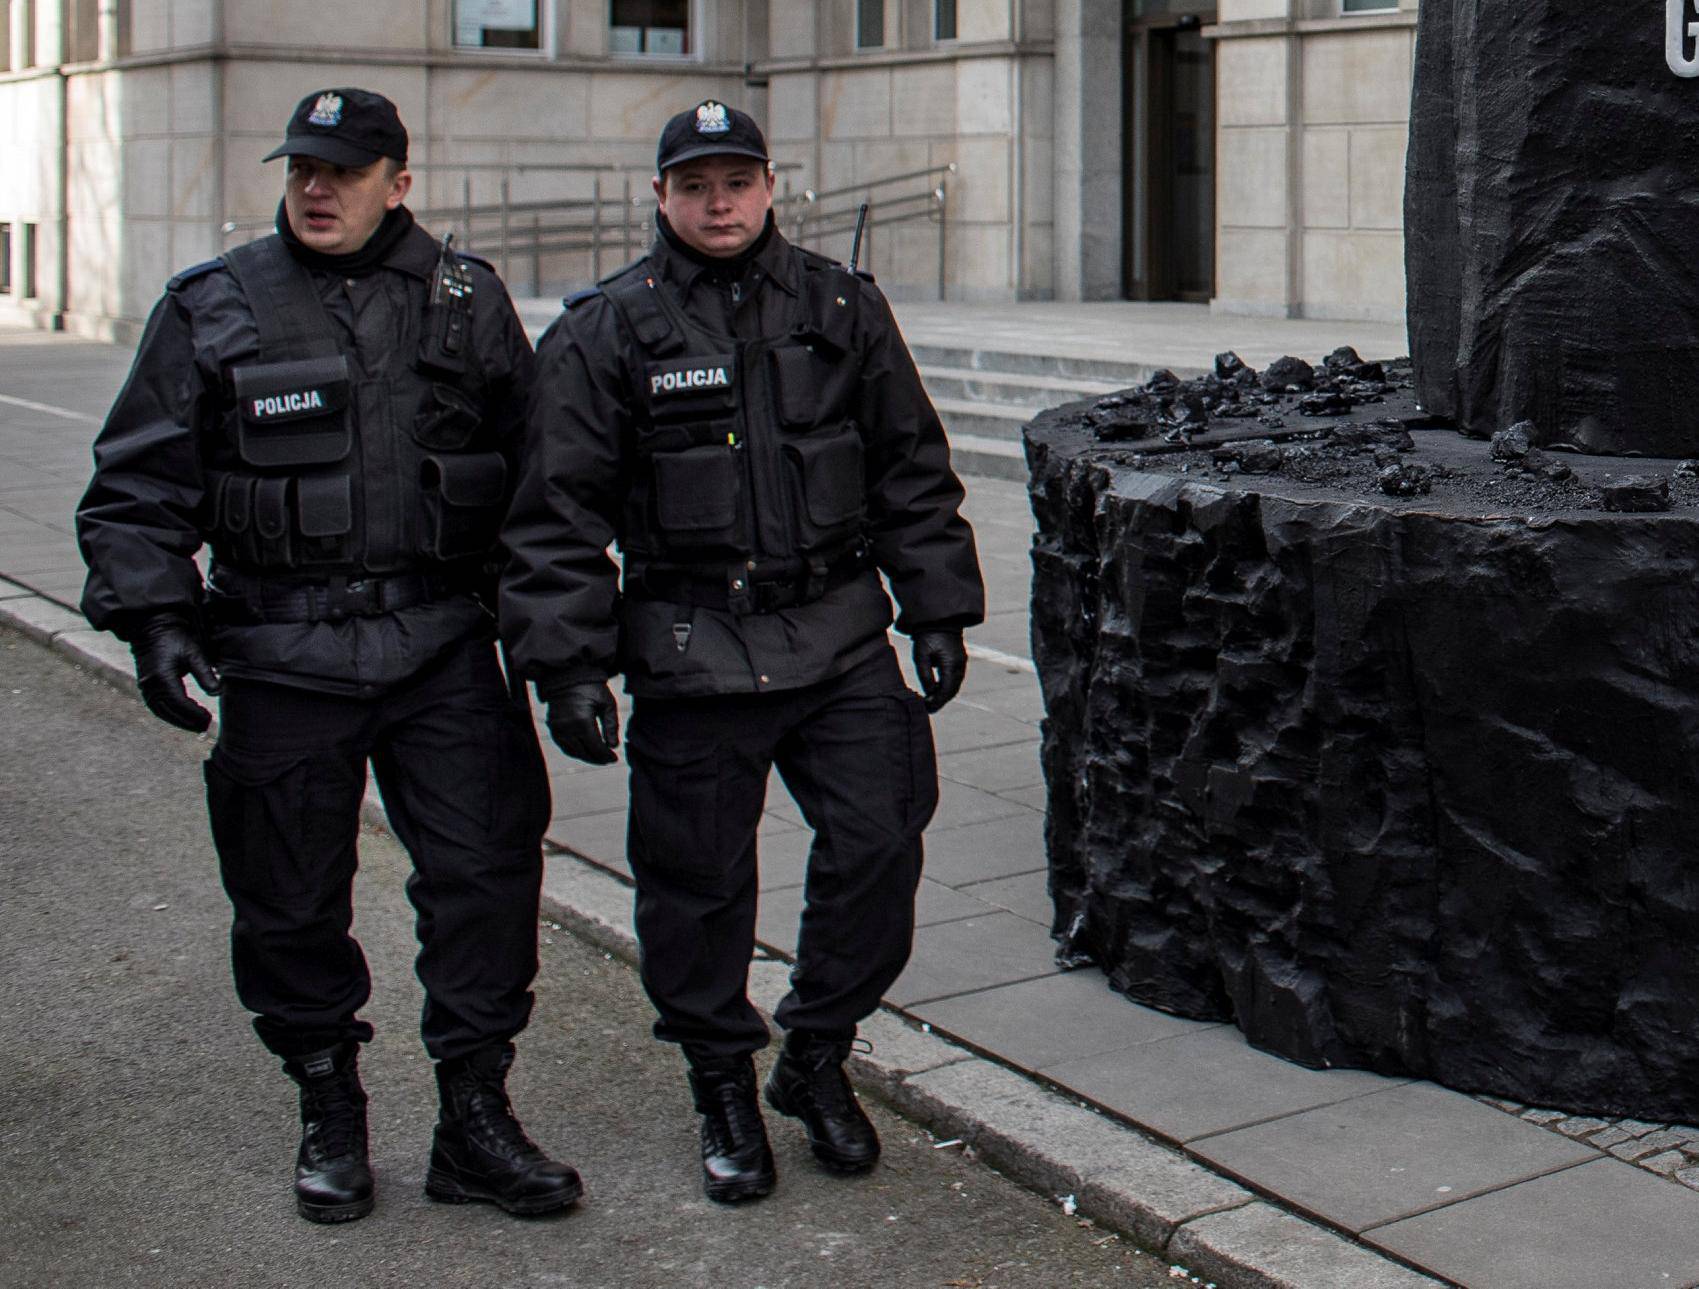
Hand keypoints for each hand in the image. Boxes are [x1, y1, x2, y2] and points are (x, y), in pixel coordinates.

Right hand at [130, 614, 220, 732]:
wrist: (153, 629)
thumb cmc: (176, 639)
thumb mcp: (194, 653)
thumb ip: (205, 674)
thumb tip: (217, 692)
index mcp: (162, 677)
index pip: (179, 702)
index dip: (194, 714)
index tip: (209, 719)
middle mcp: (150, 685)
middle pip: (169, 711)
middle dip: (187, 721)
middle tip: (204, 727)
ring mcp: (145, 687)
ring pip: (161, 711)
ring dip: (178, 720)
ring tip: (196, 725)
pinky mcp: (146, 686)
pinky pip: (156, 706)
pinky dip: (169, 714)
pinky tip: (183, 716)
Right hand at [542, 680, 619, 763]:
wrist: (569, 675)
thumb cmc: (592, 688)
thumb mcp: (607, 703)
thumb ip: (612, 725)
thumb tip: (613, 746)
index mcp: (582, 721)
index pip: (595, 747)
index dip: (606, 756)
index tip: (614, 759)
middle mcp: (567, 727)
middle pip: (584, 752)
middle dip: (598, 759)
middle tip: (608, 760)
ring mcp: (558, 728)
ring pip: (573, 752)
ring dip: (586, 757)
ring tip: (598, 757)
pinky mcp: (552, 727)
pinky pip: (564, 746)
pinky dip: (575, 751)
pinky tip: (585, 750)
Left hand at [911, 631, 966, 712]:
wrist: (939, 618)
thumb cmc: (928, 635)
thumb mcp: (921, 655)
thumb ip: (925, 675)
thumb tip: (929, 692)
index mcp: (951, 664)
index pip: (946, 690)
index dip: (937, 701)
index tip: (927, 708)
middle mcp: (960, 665)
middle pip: (952, 690)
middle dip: (941, 700)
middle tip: (928, 708)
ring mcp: (961, 662)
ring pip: (955, 685)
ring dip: (944, 694)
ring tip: (931, 700)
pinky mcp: (959, 659)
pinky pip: (955, 678)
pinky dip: (947, 686)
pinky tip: (936, 688)